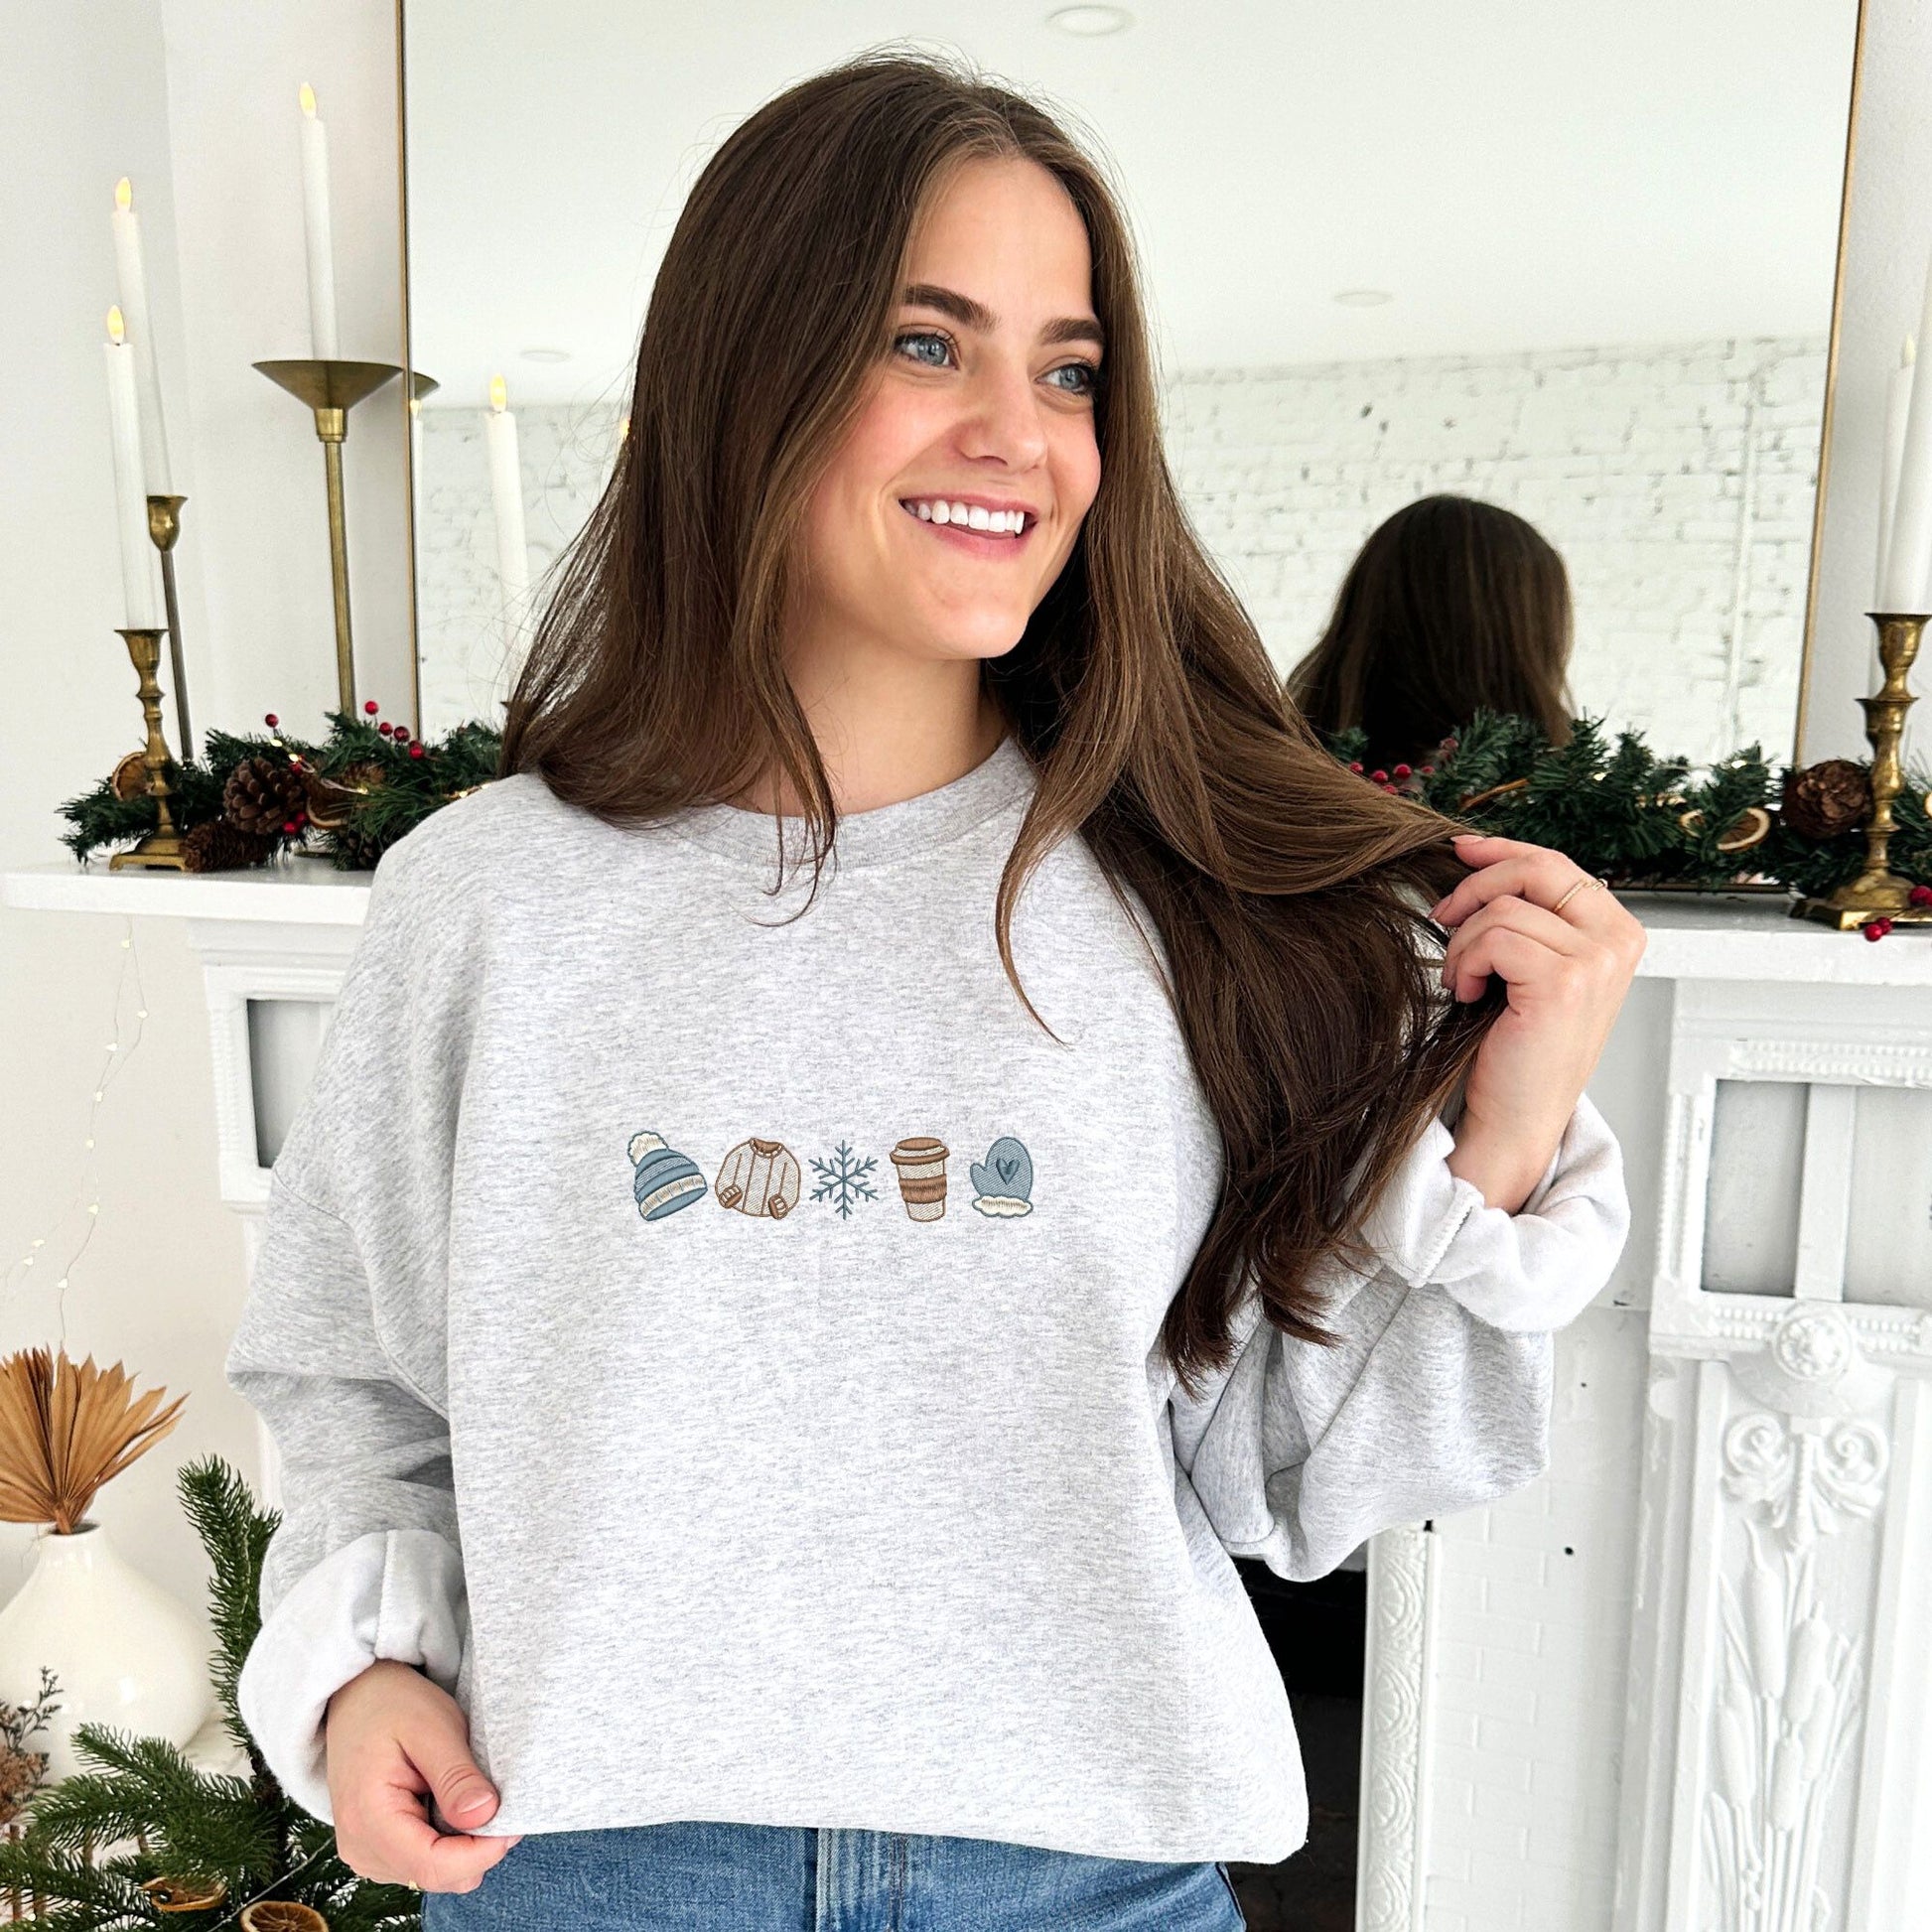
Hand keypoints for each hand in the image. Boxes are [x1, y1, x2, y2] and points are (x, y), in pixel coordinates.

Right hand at [324, 1659, 521, 1893]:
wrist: (358, 1696)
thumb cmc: (393, 1705)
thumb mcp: (432, 1727)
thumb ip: (456, 1776)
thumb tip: (484, 1817)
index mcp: (368, 1818)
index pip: (433, 1865)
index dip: (481, 1852)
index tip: (514, 1822)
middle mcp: (361, 1847)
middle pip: (437, 1875)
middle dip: (478, 1847)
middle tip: (501, 1800)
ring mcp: (366, 1852)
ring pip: (435, 1873)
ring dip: (463, 1844)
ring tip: (469, 1794)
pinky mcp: (376, 1849)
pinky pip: (424, 1862)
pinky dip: (448, 1840)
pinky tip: (449, 1804)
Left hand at [1428, 832, 1645, 1211]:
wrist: (1517, 1116)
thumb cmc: (1517, 1046)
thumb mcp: (1531, 966)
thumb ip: (1528, 915)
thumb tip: (1477, 856)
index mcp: (1617, 931)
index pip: (1556, 863)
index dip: (1502, 851)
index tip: (1460, 849)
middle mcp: (1619, 940)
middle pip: (1536, 868)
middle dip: (1475, 886)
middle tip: (1442, 918)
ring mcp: (1598, 961)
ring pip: (1504, 909)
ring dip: (1463, 943)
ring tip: (1463, 981)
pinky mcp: (1565, 982)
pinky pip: (1494, 937)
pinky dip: (1465, 962)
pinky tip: (1468, 995)